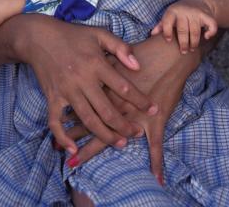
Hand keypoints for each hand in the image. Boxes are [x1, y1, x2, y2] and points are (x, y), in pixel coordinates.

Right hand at [18, 15, 157, 153]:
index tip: (154, 108)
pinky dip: (63, 137)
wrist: (39, 37)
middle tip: (137, 133)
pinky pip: (56, 122)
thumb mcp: (98, 33)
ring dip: (104, 135)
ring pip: (88, 119)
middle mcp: (82, 79)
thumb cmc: (72, 35)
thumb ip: (120, 47)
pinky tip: (73, 150)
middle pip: (107, 110)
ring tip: (120, 143)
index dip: (140, 99)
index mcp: (95, 63)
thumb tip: (137, 65)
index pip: (123, 86)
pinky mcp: (52, 97)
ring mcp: (66, 90)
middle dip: (124, 125)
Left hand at [61, 34, 201, 182]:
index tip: (59, 127)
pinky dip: (157, 163)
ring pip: (113, 136)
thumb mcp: (116, 50)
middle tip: (64, 154)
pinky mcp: (156, 120)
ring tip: (80, 161)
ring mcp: (136, 114)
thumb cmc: (144, 52)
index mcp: (106, 87)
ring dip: (94, 149)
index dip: (70, 118)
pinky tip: (157, 178)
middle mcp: (117, 104)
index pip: (84, 106)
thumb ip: (102, 59)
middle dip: (76, 138)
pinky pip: (157, 145)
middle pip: (91, 123)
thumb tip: (88, 68)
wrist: (169, 53)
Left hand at [151, 0, 217, 52]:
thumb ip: (161, 25)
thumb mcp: (170, 15)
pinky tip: (206, 37)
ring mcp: (195, 13)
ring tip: (192, 49)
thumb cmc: (180, 12)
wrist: (198, 0)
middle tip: (183, 51)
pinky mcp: (206, 15)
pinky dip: (210, 32)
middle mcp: (184, 11)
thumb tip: (152, 34)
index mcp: (172, 11)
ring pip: (195, 31)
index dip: (166, 32)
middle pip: (183, 30)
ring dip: (194, 42)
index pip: (167, 22)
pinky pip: (210, 25)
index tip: (168, 41)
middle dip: (183, 43)